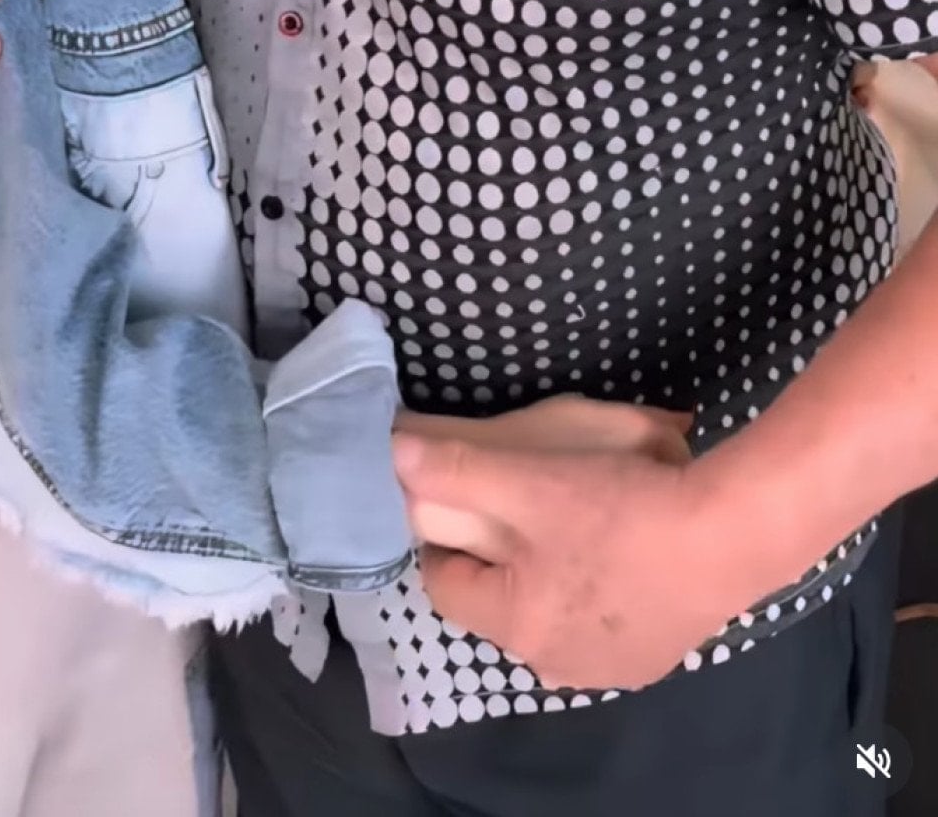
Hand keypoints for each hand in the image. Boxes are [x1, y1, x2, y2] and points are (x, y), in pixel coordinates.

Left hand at [394, 400, 738, 692]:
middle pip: (499, 602)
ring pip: (549, 613)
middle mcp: (554, 665)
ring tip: (575, 518)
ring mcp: (609, 669)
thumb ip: (455, 468)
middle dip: (501, 553)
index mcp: (515, 627)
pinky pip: (598, 621)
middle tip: (526, 500)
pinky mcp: (652, 659)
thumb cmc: (620, 510)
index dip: (444, 535)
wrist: (732, 536)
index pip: (445, 584)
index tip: (466, 493)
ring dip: (549, 572)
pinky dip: (595, 588)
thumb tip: (392, 454)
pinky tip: (619, 547)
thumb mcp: (530, 480)